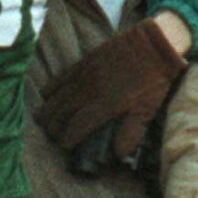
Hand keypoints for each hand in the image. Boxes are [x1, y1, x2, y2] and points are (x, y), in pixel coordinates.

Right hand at [37, 17, 187, 163]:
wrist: (155, 43)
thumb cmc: (155, 78)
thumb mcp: (148, 109)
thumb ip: (132, 132)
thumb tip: (118, 154)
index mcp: (107, 104)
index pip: (78, 126)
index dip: (68, 138)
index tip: (64, 146)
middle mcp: (91, 90)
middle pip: (63, 112)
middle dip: (54, 126)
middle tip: (51, 135)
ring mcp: (86, 73)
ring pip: (58, 95)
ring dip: (48, 109)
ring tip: (42, 120)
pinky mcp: (85, 60)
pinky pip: (62, 76)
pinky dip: (51, 87)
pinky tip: (46, 94)